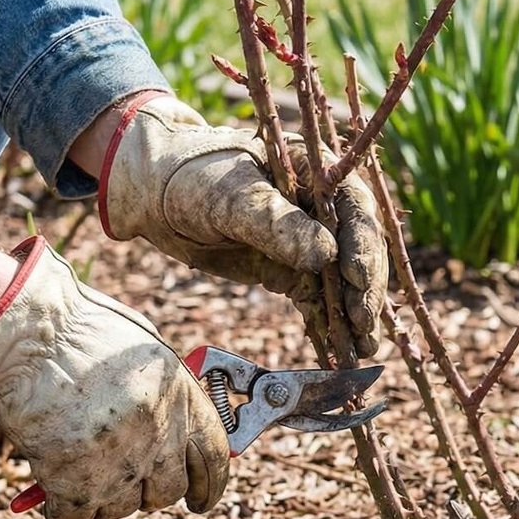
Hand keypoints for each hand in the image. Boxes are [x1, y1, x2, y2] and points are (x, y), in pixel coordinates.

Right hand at [0, 237, 228, 518]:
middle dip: (145, 491)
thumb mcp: (140, 352)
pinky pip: (74, 516)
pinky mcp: (73, 480)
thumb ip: (163, 396)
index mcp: (179, 394)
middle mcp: (157, 432)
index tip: (200, 500)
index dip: (209, 486)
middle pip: (166, 491)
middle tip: (120, 477)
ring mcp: (118, 460)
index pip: (213, 458)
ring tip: (75, 460)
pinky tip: (48, 482)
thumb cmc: (75, 329)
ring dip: (99, 495)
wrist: (22, 330)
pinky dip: (60, 507)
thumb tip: (176, 440)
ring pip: (119, 507)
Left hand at [71, 93, 387, 356]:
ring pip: (344, 279)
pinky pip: (319, 299)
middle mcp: (321, 206)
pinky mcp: (291, 271)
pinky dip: (332, 323)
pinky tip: (346, 348)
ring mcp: (308, 240)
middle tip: (362, 322)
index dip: (362, 242)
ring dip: (355, 312)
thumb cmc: (191, 179)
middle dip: (363, 286)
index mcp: (314, 170)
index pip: (354, 205)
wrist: (154, 198)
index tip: (356, 276)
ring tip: (364, 347)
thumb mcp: (230, 197)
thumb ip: (276, 224)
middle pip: (357, 247)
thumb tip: (326, 255)